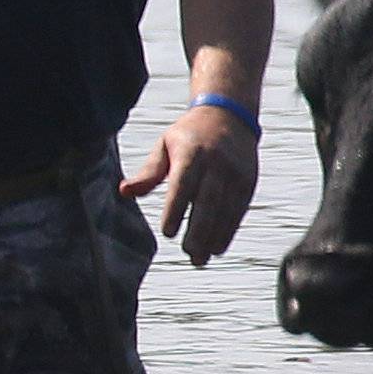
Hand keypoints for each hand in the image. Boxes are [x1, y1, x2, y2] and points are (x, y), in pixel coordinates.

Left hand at [121, 102, 259, 267]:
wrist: (229, 115)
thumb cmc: (188, 135)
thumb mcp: (165, 146)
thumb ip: (148, 172)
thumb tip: (124, 192)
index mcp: (192, 153)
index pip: (183, 184)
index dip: (176, 209)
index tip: (167, 232)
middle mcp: (216, 163)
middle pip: (208, 201)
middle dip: (199, 230)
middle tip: (189, 254)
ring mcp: (235, 173)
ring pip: (226, 210)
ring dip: (214, 237)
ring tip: (201, 259)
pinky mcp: (248, 182)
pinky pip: (238, 210)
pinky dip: (229, 231)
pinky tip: (218, 247)